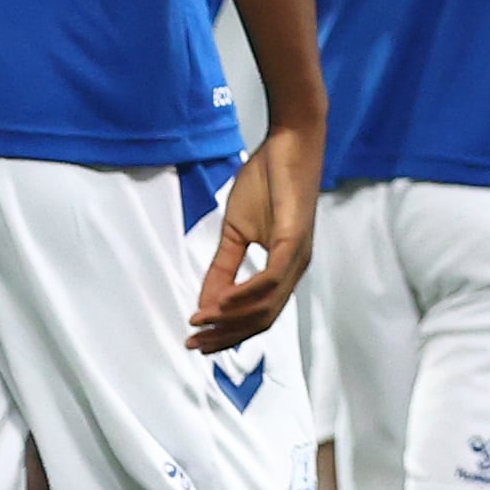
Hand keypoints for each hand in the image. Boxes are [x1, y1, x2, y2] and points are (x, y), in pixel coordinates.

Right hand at [192, 119, 319, 352]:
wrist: (288, 144)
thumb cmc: (266, 183)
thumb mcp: (235, 231)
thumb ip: (222, 267)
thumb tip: (204, 302)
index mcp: (283, 270)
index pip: (257, 315)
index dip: (227, 332)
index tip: (195, 340)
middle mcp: (294, 269)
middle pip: (262, 320)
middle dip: (225, 336)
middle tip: (192, 344)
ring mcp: (297, 256)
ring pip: (266, 305)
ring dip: (230, 319)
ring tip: (200, 324)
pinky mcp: (294, 239)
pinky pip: (270, 278)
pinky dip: (244, 294)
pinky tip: (221, 302)